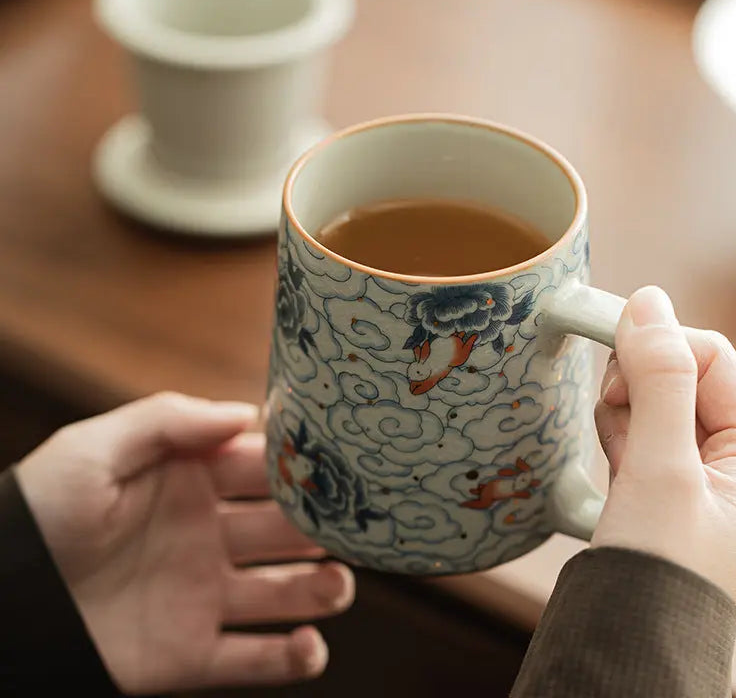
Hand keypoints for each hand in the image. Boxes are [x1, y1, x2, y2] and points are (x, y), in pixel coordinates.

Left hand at [16, 393, 354, 693]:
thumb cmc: (39, 512)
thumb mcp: (95, 449)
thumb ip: (169, 420)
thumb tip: (247, 413)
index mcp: (192, 483)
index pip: (263, 469)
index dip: (303, 466)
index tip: (344, 462)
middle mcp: (208, 536)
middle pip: (285, 530)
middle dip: (323, 528)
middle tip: (356, 527)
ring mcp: (203, 595)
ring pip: (283, 593)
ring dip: (320, 590)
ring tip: (338, 586)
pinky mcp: (190, 653)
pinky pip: (252, 660)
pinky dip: (290, 660)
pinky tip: (309, 647)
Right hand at [592, 286, 735, 602]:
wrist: (627, 639)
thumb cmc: (657, 565)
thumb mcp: (661, 466)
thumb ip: (659, 379)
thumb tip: (649, 301)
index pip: (711, 358)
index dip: (660, 347)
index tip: (609, 350)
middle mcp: (735, 460)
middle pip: (681, 375)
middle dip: (639, 385)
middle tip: (617, 415)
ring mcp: (697, 473)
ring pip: (653, 400)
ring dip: (624, 413)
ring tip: (621, 459)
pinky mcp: (664, 484)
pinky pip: (638, 431)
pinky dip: (618, 436)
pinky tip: (615, 467)